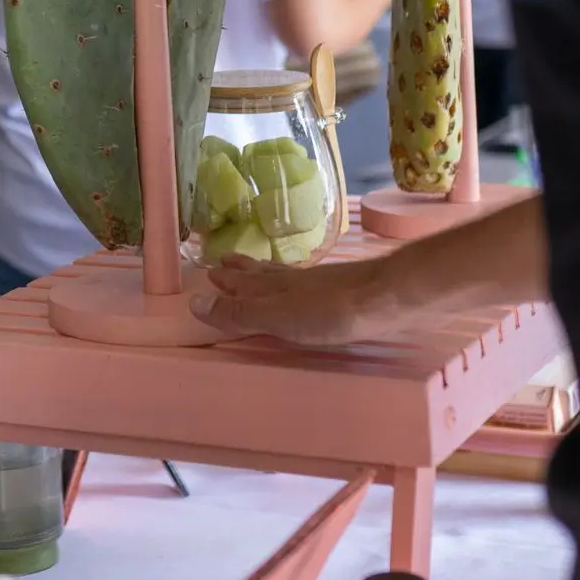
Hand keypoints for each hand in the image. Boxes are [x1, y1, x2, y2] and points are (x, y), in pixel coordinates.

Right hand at [189, 254, 406, 345]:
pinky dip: (294, 282)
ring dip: (265, 273)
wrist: (385, 298)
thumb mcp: (276, 317)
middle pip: (260, 274)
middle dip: (241, 271)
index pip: (242, 282)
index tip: (209, 271)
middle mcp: (291, 280)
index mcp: (272, 288)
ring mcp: (318, 283)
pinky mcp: (341, 289)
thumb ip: (238, 313)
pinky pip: (306, 283)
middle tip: (224, 261)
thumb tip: (193, 301)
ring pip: (283, 276)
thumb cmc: (328, 311)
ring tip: (255, 268)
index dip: (227, 280)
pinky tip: (303, 284)